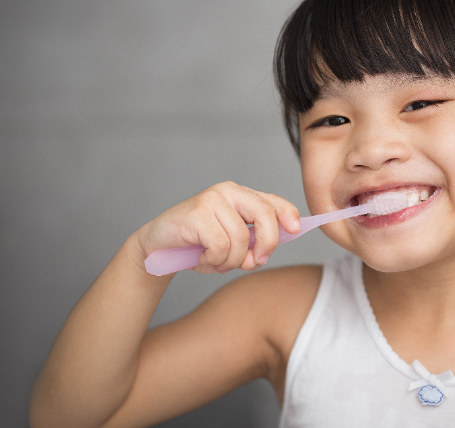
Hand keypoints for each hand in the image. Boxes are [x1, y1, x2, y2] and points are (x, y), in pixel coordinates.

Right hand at [134, 182, 299, 273]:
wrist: (158, 248)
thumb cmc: (197, 246)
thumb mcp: (230, 245)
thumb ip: (251, 244)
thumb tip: (266, 252)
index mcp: (240, 196)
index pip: (272, 201)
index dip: (288, 214)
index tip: (296, 230)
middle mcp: (228, 192)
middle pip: (264, 215)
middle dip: (266, 244)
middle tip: (254, 263)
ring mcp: (211, 200)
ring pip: (241, 239)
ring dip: (231, 261)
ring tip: (215, 262)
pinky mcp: (197, 213)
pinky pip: (220, 246)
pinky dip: (214, 261)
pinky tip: (202, 259)